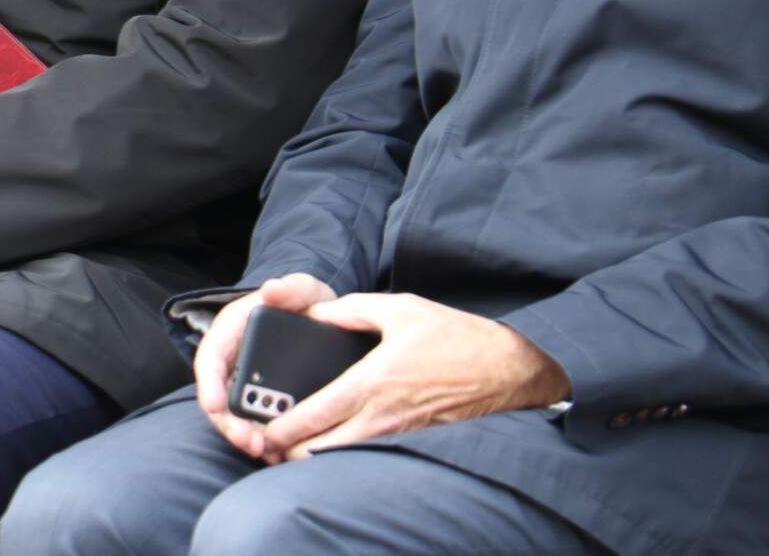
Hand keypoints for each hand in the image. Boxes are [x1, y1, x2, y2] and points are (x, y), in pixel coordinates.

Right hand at [194, 273, 336, 458]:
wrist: (317, 317)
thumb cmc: (303, 302)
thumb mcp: (302, 290)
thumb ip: (291, 288)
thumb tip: (272, 289)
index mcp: (232, 329)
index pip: (210, 357)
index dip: (208, 384)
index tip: (215, 406)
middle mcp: (231, 360)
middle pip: (219, 397)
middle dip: (231, 424)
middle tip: (252, 443)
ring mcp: (244, 382)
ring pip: (235, 416)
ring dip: (247, 438)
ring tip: (268, 453)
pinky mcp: (260, 400)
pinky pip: (254, 424)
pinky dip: (264, 440)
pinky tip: (279, 453)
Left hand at [257, 293, 569, 462]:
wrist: (506, 371)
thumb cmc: (455, 337)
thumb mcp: (402, 309)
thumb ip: (353, 310)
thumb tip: (318, 313)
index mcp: (371, 382)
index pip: (313, 417)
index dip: (280, 429)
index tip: (262, 429)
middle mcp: (380, 416)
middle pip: (319, 451)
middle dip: (288, 451)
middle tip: (270, 441)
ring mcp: (396, 434)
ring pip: (341, 460)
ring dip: (314, 457)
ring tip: (296, 443)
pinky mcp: (410, 441)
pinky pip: (366, 455)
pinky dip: (344, 454)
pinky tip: (335, 440)